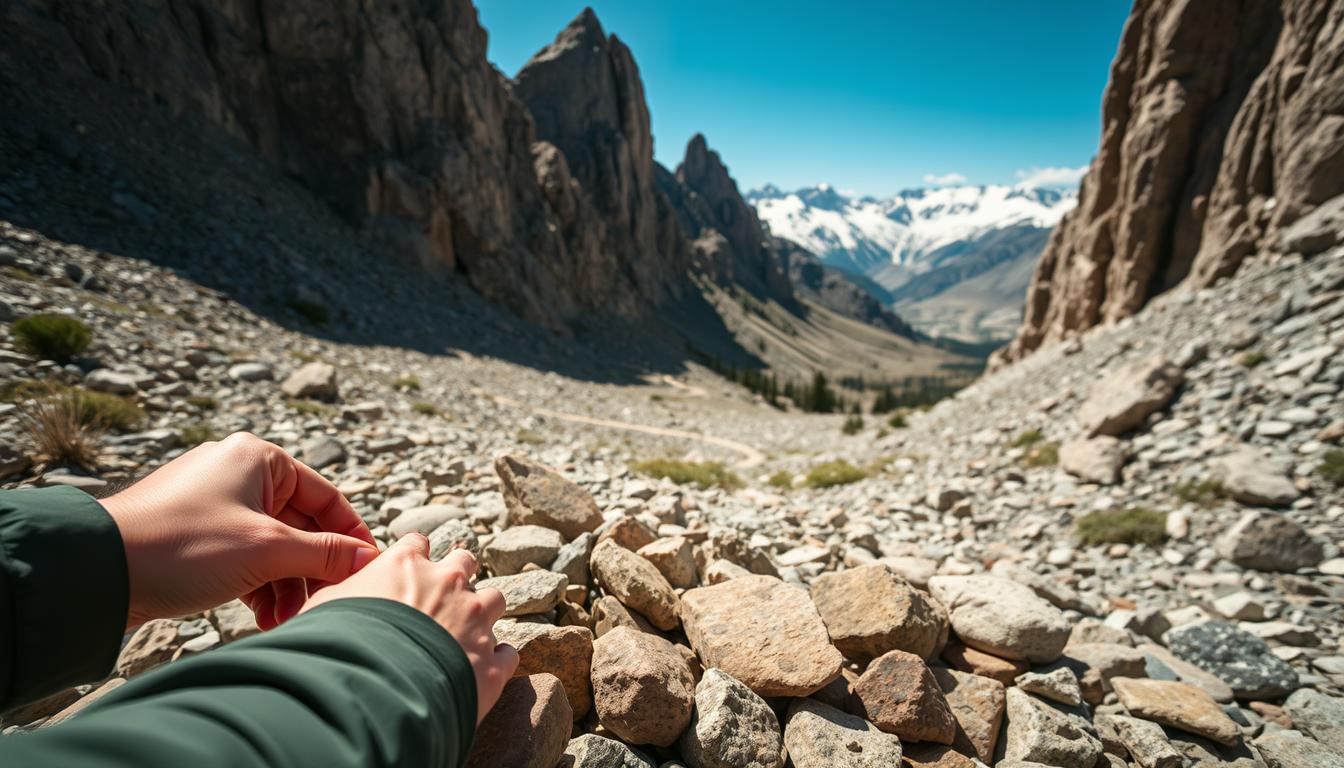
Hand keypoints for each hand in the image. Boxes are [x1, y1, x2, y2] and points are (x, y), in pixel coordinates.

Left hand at [101, 432, 379, 630]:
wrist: (97, 571)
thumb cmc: (183, 546)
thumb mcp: (266, 550)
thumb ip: (324, 554)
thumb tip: (369, 559)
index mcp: (259, 458)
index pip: (326, 496)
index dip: (350, 535)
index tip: (366, 569)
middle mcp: (238, 473)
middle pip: (299, 524)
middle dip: (311, 570)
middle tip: (322, 604)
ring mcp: (214, 504)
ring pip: (272, 545)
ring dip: (285, 584)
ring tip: (285, 618)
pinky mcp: (194, 535)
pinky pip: (244, 557)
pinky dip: (258, 586)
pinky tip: (264, 618)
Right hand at [301, 534, 518, 722]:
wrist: (372, 692)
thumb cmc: (338, 645)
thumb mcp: (324, 607)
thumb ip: (344, 591)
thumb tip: (342, 591)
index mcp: (407, 564)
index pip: (417, 542)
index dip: (414, 554)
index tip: (410, 566)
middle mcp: (448, 584)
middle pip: (465, 561)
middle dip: (458, 574)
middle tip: (444, 595)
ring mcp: (476, 621)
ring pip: (496, 599)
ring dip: (483, 612)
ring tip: (466, 632)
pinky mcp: (491, 663)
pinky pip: (507, 652)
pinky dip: (497, 659)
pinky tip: (482, 670)